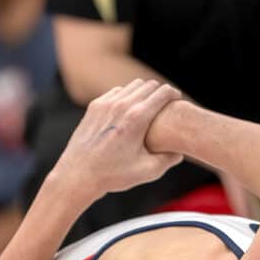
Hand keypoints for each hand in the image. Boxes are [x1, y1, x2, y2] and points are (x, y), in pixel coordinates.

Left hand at [50, 79, 183, 201]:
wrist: (78, 175)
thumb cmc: (114, 174)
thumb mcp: (148, 171)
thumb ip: (169, 159)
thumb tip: (180, 152)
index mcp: (137, 118)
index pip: (163, 93)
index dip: (175, 94)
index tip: (179, 101)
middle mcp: (121, 105)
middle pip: (149, 85)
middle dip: (161, 92)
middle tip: (168, 104)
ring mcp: (105, 104)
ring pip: (132, 86)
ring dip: (144, 93)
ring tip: (150, 107)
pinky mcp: (94, 107)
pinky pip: (117, 92)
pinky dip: (127, 97)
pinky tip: (130, 110)